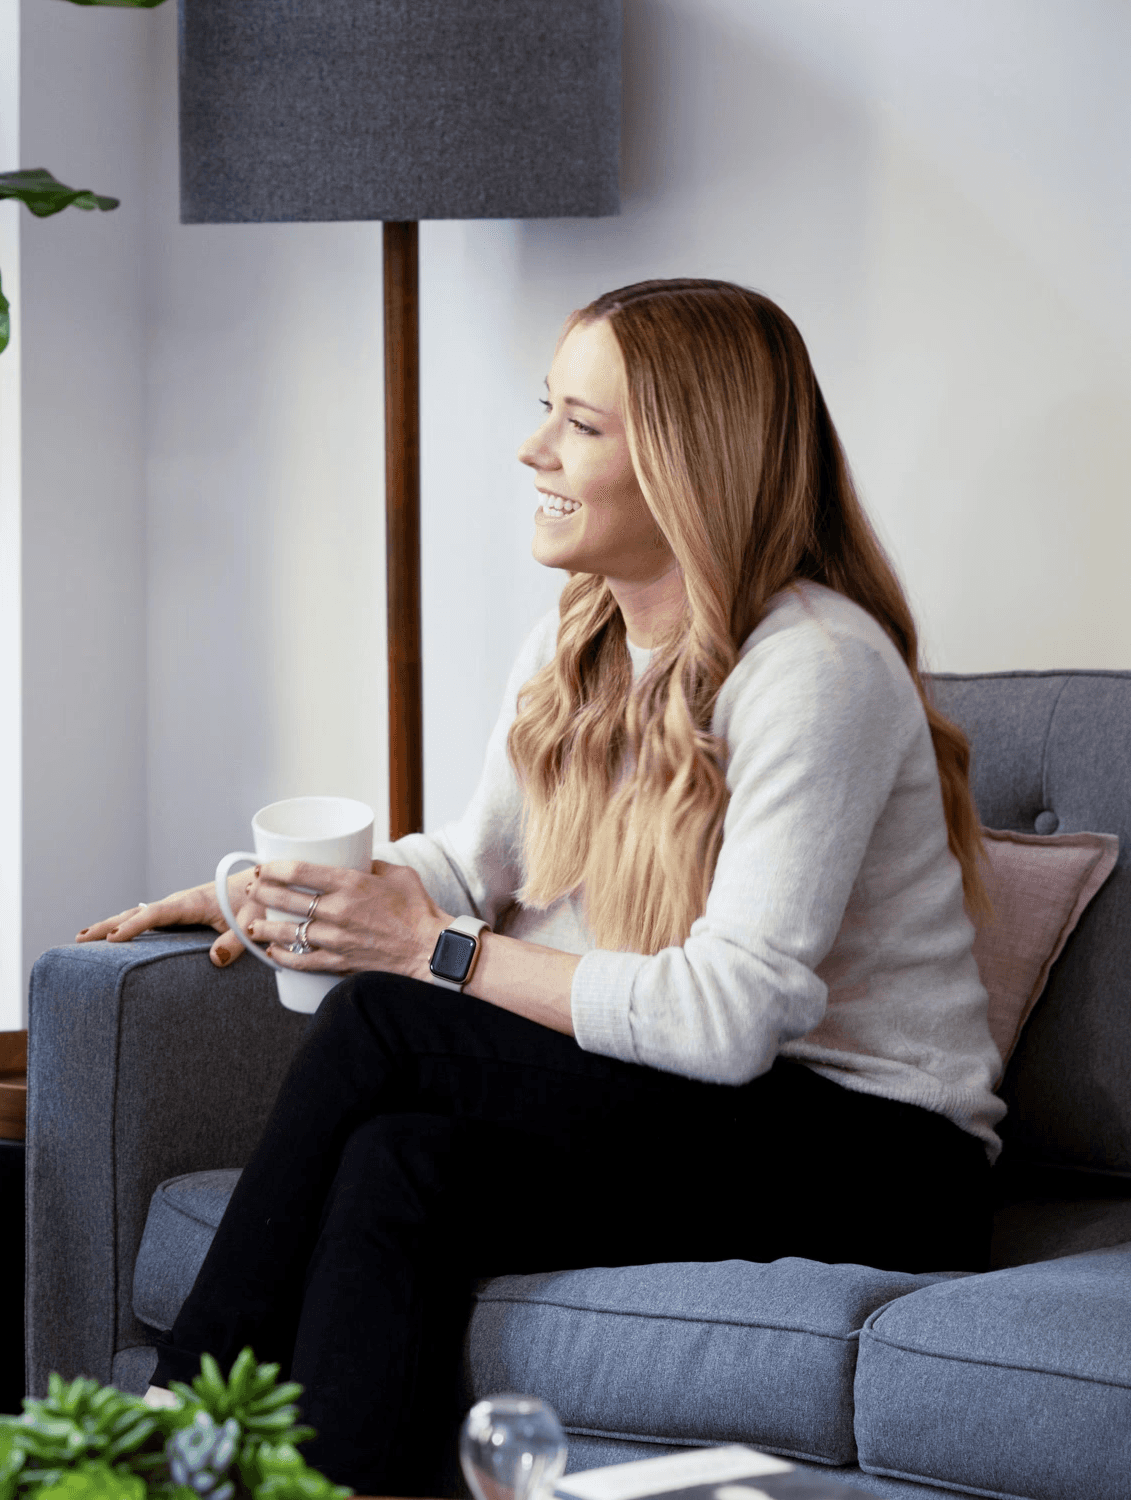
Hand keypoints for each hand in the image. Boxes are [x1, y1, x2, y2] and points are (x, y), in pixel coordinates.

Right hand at [75, 872, 268, 968]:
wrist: (269, 884)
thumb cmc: (263, 901)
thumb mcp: (255, 921)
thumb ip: (238, 940)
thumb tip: (216, 960)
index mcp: (193, 901)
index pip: (156, 914)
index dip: (134, 926)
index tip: (112, 940)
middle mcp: (181, 903)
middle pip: (138, 912)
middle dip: (109, 924)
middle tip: (80, 939)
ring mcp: (180, 908)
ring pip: (140, 916)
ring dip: (113, 925)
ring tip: (85, 939)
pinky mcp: (184, 915)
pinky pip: (151, 921)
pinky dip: (130, 927)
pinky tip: (117, 940)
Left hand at [245, 859, 450, 981]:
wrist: (430, 949)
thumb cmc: (418, 909)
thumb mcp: (397, 874)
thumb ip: (372, 865)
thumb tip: (357, 859)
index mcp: (351, 883)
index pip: (300, 871)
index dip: (274, 868)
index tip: (264, 867)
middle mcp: (338, 910)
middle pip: (287, 899)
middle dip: (263, 893)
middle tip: (253, 889)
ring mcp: (337, 939)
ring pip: (289, 932)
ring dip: (266, 927)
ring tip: (253, 924)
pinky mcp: (340, 962)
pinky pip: (303, 961)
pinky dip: (283, 957)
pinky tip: (273, 952)